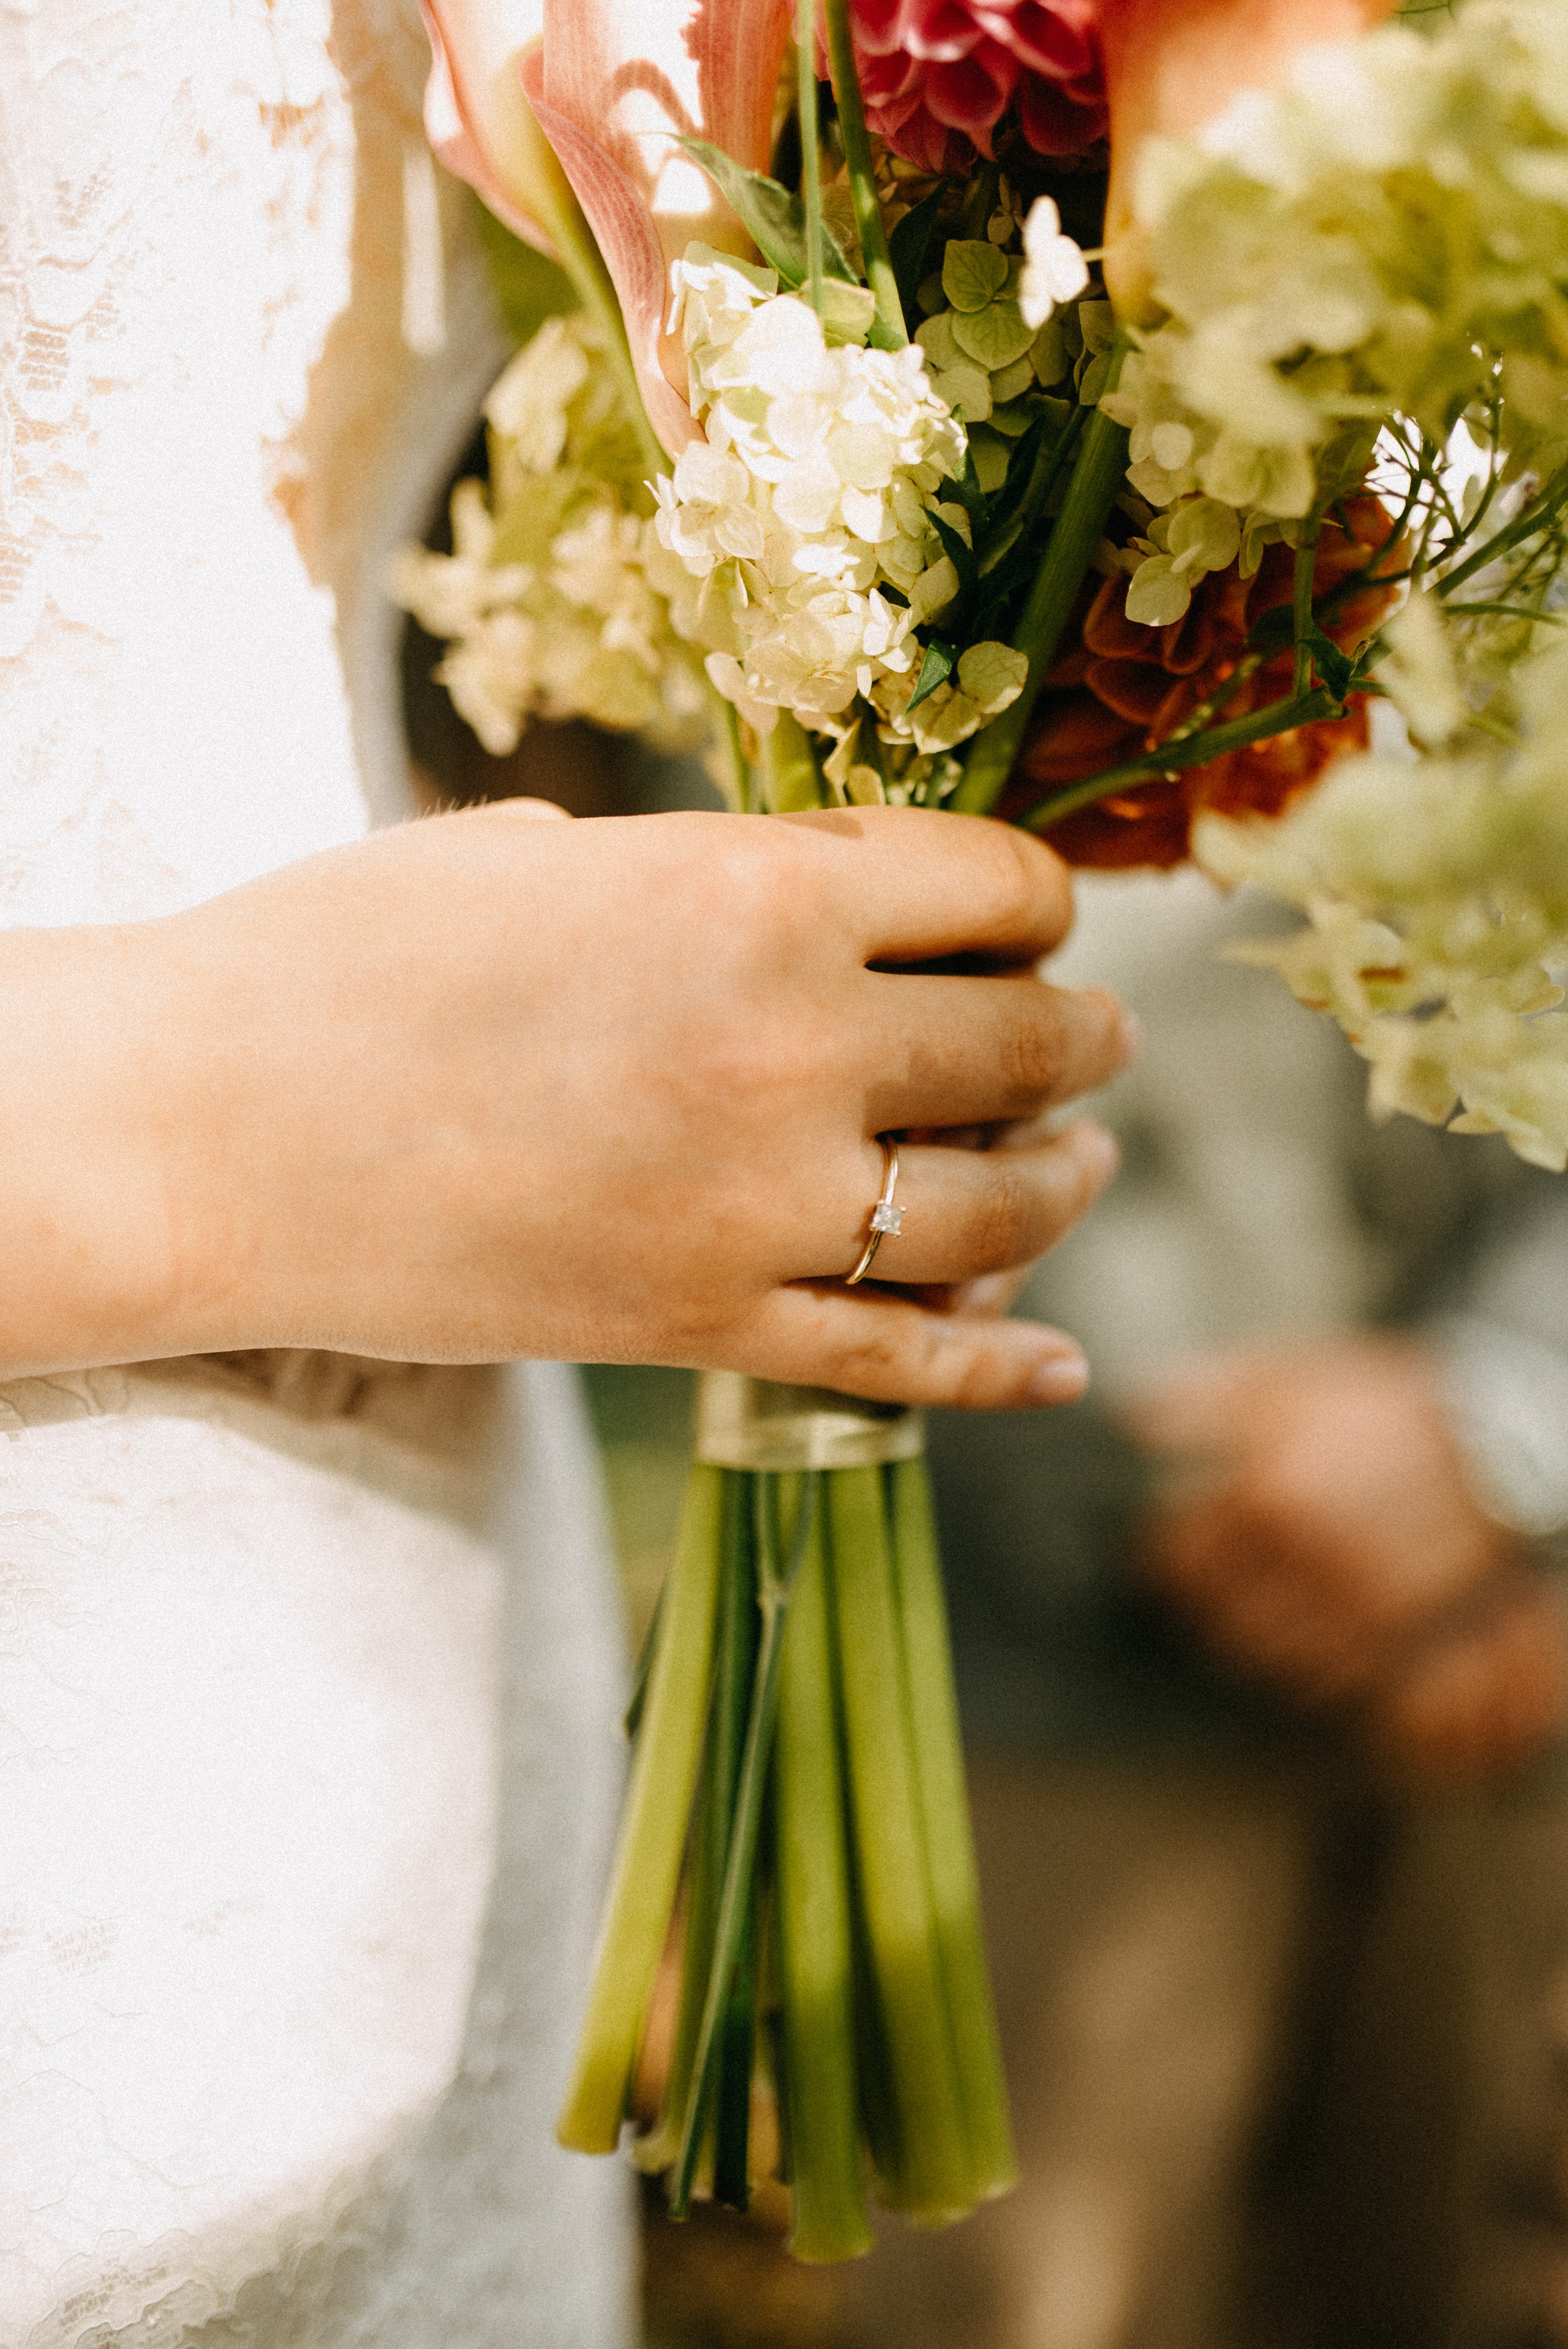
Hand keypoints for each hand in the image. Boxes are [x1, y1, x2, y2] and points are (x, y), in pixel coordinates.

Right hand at [4, 803, 1133, 1403]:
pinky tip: (1060, 1362)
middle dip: (1080, 1036)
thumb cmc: (347, 954)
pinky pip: (901, 1363)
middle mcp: (790, 1047)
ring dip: (1065, 1182)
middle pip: (1028, 1044)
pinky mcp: (699, 1331)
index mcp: (756, 890)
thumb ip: (706, 875)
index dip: (1037, 900)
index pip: (1000, 887)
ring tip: (1079, 1164)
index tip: (1027, 917)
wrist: (205, 1131)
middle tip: (1091, 1040)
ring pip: (1000, 1208)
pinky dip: (999, 1367)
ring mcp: (753, 1207)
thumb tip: (807, 898)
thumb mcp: (547, 855)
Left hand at [1127, 1337, 1567, 1782]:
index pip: (1180, 1559)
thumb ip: (1204, 1398)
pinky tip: (1298, 1639)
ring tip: (1242, 1617)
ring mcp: (1354, 1602)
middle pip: (1214, 1616)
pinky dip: (1300, 1670)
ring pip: (1265, 1655)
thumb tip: (1132, 1416)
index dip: (1163, 1560)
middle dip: (1198, 1606)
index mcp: (1267, 1494)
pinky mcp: (1398, 1632)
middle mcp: (1306, 1558)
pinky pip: (1326, 1678)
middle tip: (1197, 1593)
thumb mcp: (1288, 1378)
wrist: (1494, 1439)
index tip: (1163, 1555)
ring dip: (1243, 1642)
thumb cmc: (1380, 1402)